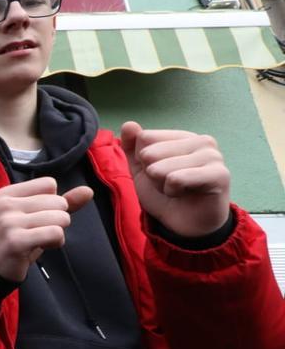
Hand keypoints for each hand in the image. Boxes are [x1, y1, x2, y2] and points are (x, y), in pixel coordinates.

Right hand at [0, 177, 93, 281]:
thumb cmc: (19, 238)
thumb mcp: (36, 216)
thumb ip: (63, 202)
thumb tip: (88, 191)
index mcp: (7, 193)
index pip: (49, 184)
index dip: (52, 202)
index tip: (36, 217)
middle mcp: (5, 205)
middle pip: (58, 201)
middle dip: (58, 219)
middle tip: (39, 231)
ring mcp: (8, 223)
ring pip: (60, 217)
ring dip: (59, 232)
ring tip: (42, 239)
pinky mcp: (16, 241)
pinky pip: (55, 233)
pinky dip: (57, 241)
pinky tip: (44, 246)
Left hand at [121, 122, 230, 238]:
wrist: (185, 225)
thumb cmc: (166, 195)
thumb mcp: (141, 170)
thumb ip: (132, 147)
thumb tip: (129, 124)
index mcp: (184, 136)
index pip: (145, 137)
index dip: (144, 161)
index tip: (160, 173)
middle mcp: (202, 141)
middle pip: (150, 152)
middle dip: (152, 175)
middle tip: (169, 185)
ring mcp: (213, 156)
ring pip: (160, 168)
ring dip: (161, 185)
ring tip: (177, 191)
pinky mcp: (219, 174)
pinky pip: (176, 179)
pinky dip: (172, 191)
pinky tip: (185, 195)